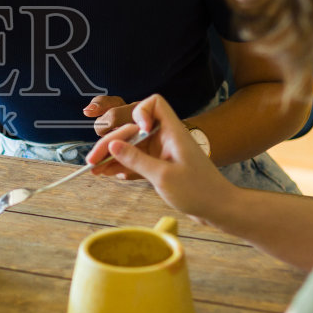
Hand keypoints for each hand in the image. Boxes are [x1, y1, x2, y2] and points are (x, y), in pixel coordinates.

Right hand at [86, 95, 233, 221]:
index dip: (139, 112)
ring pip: (132, 148)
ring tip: (94, 170)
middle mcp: (166, 139)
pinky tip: (110, 174)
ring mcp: (163, 153)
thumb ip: (136, 159)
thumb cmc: (198, 191)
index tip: (134, 132)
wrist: (219, 209)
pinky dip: (124, 167)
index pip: (154, 104)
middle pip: (133, 130)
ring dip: (114, 157)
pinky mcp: (162, 167)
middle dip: (112, 143)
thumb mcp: (163, 176)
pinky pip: (138, 162)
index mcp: (172, 132)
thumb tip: (112, 144)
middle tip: (93, 160)